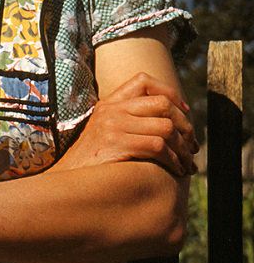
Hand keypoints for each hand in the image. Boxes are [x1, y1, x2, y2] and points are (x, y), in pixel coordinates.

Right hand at [54, 72, 197, 175]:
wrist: (68, 182)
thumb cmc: (92, 163)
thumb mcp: (105, 133)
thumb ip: (128, 122)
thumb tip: (170, 124)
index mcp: (108, 104)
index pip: (143, 80)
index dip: (170, 93)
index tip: (183, 112)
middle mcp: (111, 110)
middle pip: (162, 104)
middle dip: (186, 126)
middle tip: (193, 146)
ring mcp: (113, 126)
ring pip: (166, 127)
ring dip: (184, 148)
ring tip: (187, 164)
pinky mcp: (117, 145)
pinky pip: (159, 147)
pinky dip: (174, 160)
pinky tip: (176, 170)